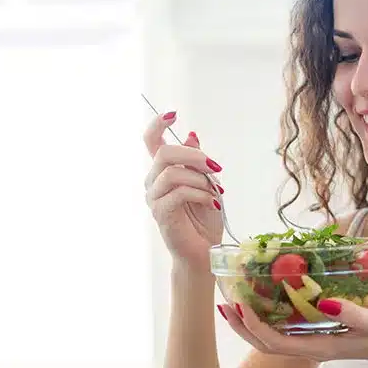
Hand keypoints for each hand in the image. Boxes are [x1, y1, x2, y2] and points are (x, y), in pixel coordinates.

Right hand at [143, 111, 224, 270]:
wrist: (204, 253)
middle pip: (164, 152)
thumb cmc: (204, 220)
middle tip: (216, 168)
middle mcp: (153, 183)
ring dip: (200, 179)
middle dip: (194, 156)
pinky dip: (201, 194)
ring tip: (216, 192)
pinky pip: (179, 192)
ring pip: (172, 172)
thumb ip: (197, 162)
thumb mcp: (207, 183)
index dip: (158, 124)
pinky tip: (212, 203)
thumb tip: (192, 135)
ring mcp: (154, 199)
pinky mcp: (161, 213)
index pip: (151, 141)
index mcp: (162, 172)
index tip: (173, 114)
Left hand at [219, 297, 367, 367]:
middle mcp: (309, 348)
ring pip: (272, 338)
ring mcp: (312, 343)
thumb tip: (325, 304)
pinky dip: (269, 318)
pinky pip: (285, 330)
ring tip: (235, 301)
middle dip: (242, 326)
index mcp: (318, 348)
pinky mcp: (318, 335)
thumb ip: (352, 314)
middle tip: (225, 302)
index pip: (273, 342)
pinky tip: (265, 300)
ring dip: (251, 323)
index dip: (252, 326)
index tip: (239, 304)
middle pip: (264, 344)